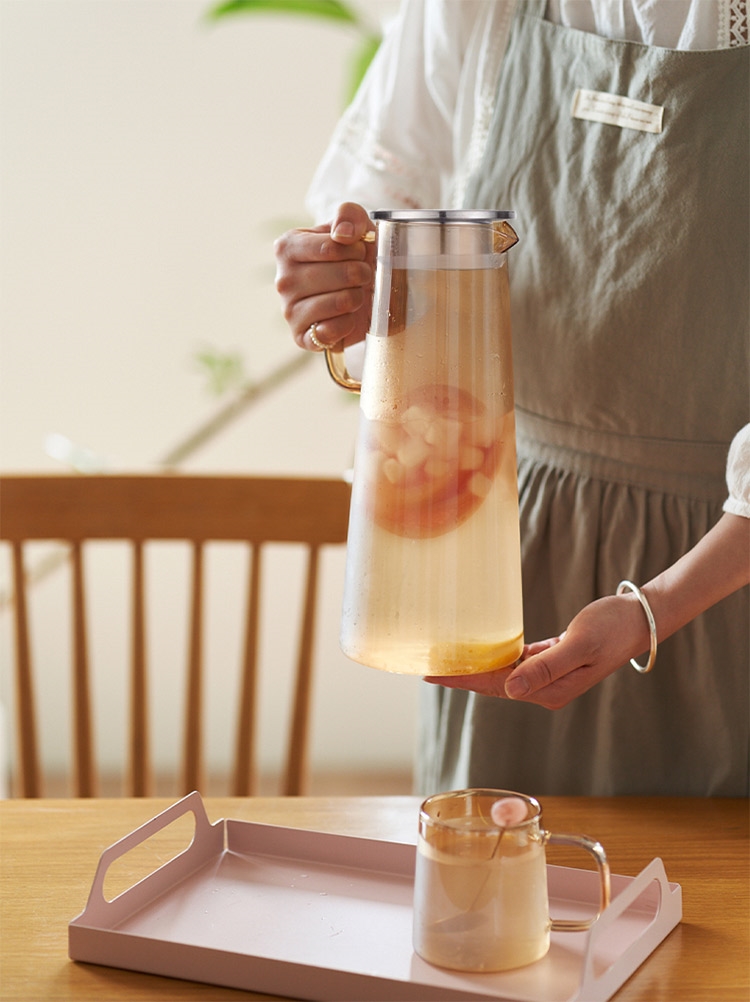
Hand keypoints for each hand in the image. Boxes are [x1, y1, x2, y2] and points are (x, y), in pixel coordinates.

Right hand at [274, 201, 374, 351]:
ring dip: (357, 298)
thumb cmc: (355, 257)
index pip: (330, 247)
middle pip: (338, 275)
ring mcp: (289, 311)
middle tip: (361, 275)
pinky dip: (348, 325)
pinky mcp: (300, 338)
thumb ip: (349, 215)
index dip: (356, 250)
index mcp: (287, 247)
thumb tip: (342, 234)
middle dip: (361, 274)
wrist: (363, 293)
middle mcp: (282, 279)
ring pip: (339, 303)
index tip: (359, 252)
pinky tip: (347, 317)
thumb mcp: (356, 226)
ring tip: (355, 294)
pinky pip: (331, 333)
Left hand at [425, 594, 649, 709]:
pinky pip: (516, 661)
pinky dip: (495, 657)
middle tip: (426, 668)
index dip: (461, 680)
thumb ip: (545, 667)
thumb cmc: (612, 628)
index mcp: (550, 690)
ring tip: (445, 661)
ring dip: (474, 667)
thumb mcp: (579, 645)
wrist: (639, 619)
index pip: (495, 686)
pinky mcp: (552, 659)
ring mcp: (549, 676)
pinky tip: (478, 653)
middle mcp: (546, 688)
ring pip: (502, 673)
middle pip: (493, 683)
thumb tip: (509, 687)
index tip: (431, 676)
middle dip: (460, 677)